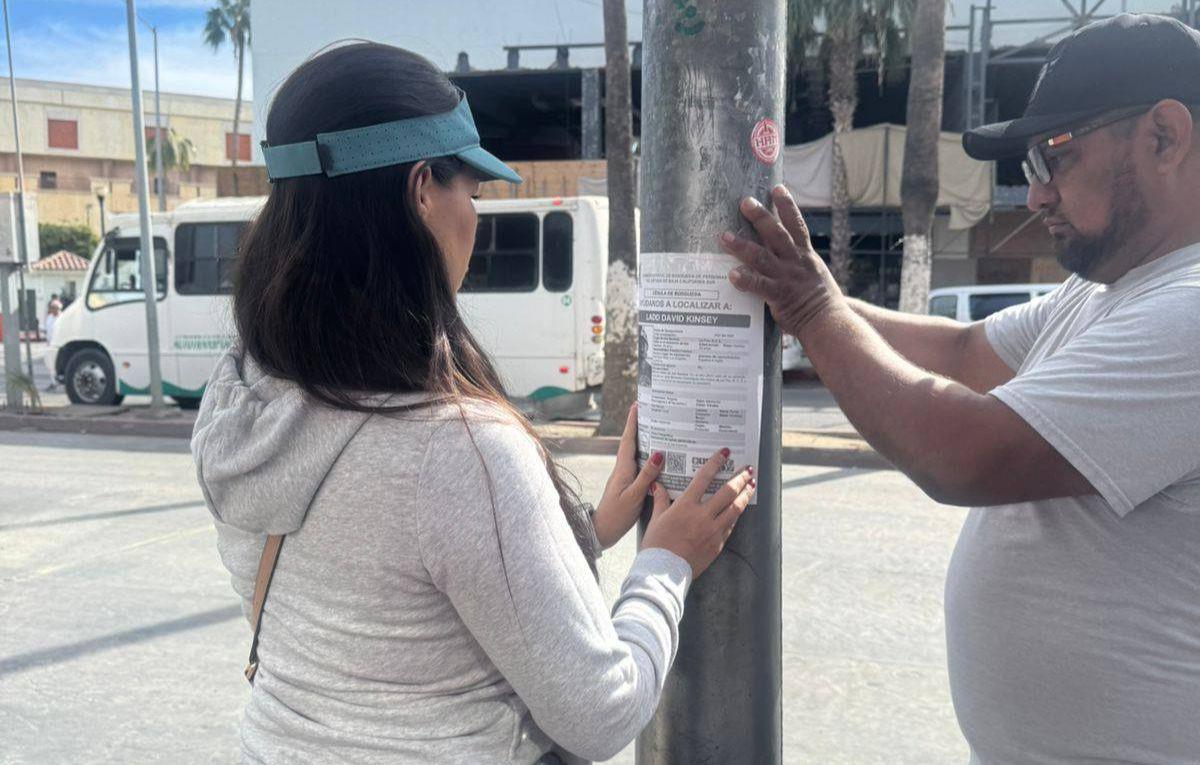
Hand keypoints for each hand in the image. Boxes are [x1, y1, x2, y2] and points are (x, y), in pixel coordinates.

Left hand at [593, 403, 663, 548]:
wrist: (602, 531)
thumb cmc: (616, 515)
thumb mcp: (634, 496)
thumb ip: (646, 476)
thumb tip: (659, 455)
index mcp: (622, 468)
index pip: (628, 439)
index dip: (632, 422)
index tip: (637, 405)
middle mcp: (622, 469)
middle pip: (632, 442)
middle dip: (640, 426)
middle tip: (651, 412)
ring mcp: (624, 477)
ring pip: (636, 453)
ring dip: (645, 441)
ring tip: (659, 430)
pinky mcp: (628, 485)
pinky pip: (639, 465)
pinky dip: (648, 458)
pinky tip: (658, 460)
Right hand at [641, 448, 755, 577]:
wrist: (664, 572)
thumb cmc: (657, 545)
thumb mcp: (656, 518)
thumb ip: (660, 499)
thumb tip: (657, 485)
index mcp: (685, 506)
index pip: (704, 478)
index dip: (715, 463)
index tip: (724, 453)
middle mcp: (702, 516)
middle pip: (727, 492)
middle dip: (740, 478)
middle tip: (749, 470)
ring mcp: (713, 531)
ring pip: (735, 509)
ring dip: (745, 495)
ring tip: (752, 486)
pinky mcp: (718, 544)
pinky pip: (731, 526)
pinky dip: (736, 515)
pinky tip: (739, 510)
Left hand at [719, 185, 846, 337]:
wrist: (830, 322)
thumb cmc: (822, 304)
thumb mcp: (814, 277)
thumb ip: (797, 267)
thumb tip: (782, 261)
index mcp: (806, 256)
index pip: (797, 225)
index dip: (787, 205)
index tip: (777, 188)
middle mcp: (796, 262)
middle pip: (776, 233)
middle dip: (760, 216)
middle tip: (744, 201)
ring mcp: (787, 277)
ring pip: (762, 256)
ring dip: (742, 245)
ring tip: (724, 236)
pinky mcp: (779, 295)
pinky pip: (759, 285)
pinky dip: (745, 279)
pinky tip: (732, 274)